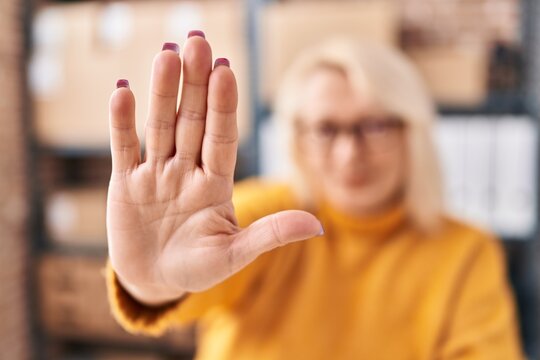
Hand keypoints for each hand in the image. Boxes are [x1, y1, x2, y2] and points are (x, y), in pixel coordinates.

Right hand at [106, 34, 321, 305]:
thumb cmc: (198, 269)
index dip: (223, 105)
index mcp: (215, 184)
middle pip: (192, 121)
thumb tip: (318, 226)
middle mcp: (187, 171)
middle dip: (194, 84)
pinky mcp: (126, 183)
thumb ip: (270, 235)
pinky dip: (122, 122)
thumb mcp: (234, 255)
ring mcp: (157, 174)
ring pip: (160, 126)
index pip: (222, 137)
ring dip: (162, 92)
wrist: (155, 282)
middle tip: (197, 42)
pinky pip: (124, 148)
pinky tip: (123, 91)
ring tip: (167, 54)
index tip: (226, 71)